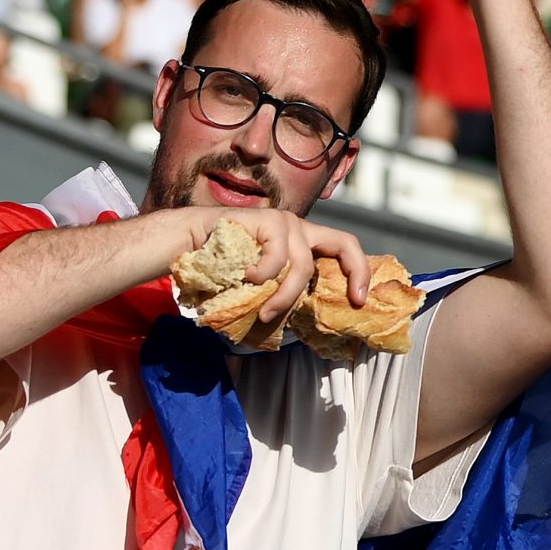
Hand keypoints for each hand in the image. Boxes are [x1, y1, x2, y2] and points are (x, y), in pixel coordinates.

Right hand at [188, 206, 369, 321]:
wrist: (190, 243)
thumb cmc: (226, 270)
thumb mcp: (264, 286)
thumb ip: (285, 293)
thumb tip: (307, 329)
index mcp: (305, 243)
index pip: (345, 250)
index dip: (360, 274)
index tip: (360, 302)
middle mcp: (301, 230)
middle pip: (345, 243)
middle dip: (357, 273)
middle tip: (353, 302)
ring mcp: (287, 222)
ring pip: (303, 267)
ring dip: (285, 298)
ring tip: (265, 314)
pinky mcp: (270, 220)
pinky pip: (278, 258)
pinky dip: (264, 275)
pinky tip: (247, 278)